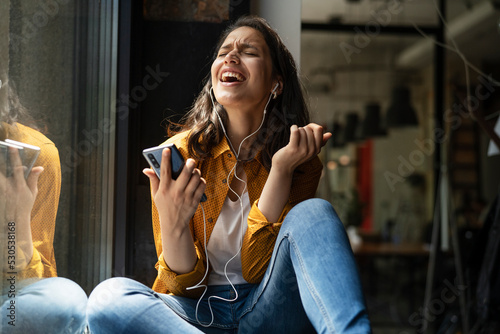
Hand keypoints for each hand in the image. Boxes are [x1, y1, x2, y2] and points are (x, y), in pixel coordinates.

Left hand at [0, 147, 42, 265]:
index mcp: (20, 186)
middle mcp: (8, 188)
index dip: (14, 157)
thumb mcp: (32, 193)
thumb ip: (33, 179)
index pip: (17, 168)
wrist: (13, 222)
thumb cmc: (24, 206)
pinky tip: (0, 176)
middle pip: (1, 171)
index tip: (11, 147)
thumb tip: (39, 167)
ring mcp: (1, 192)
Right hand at [143, 148, 205, 231]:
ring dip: (196, 172)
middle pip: (185, 174)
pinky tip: (198, 180)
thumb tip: (147, 170)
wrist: (174, 224)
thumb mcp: (155, 195)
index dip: (165, 159)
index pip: (164, 171)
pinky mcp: (194, 200)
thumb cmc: (164, 207)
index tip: (167, 150)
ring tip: (194, 171)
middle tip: (190, 160)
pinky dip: (201, 181)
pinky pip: (201, 186)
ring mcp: (186, 196)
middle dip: (189, 164)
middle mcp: (175, 191)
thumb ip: (153, 180)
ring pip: (195, 178)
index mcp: (164, 188)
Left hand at [271, 123, 331, 174]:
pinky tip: (292, 129)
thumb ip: (320, 142)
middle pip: (309, 129)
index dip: (312, 126)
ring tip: (294, 138)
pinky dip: (293, 128)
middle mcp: (312, 150)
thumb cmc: (296, 156)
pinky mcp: (293, 149)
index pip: (319, 129)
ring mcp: (303, 150)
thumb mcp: (310, 150)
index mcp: (317, 149)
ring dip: (297, 130)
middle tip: (298, 137)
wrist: (283, 167)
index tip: (306, 130)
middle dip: (303, 129)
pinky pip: (296, 132)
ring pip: (302, 130)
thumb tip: (330, 134)